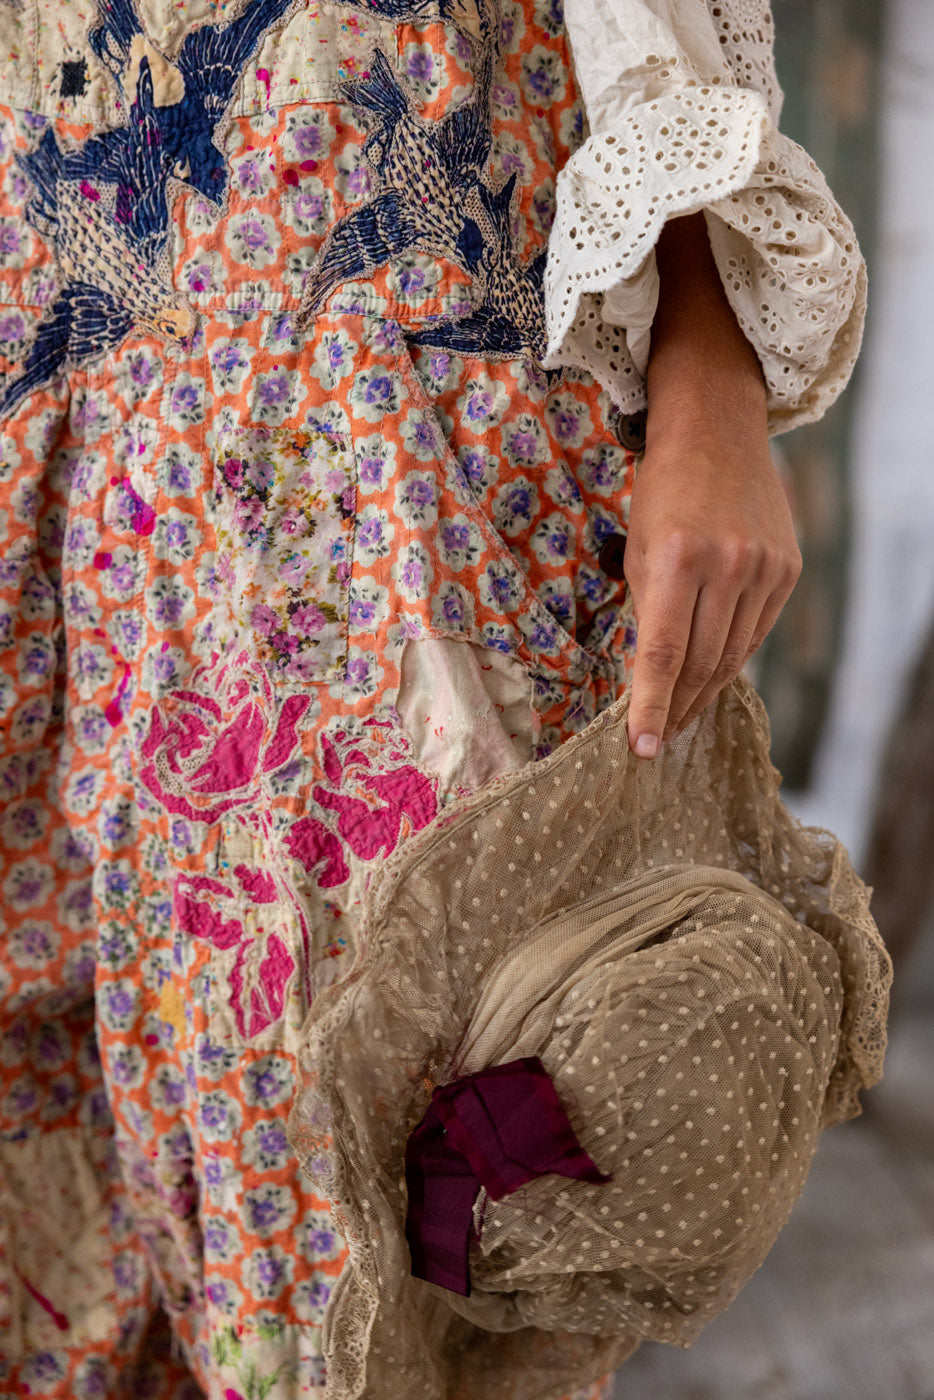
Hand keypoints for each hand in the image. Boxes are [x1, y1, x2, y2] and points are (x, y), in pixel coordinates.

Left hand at [624, 424, 800, 758]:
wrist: (718, 433)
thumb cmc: (663, 492)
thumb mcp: (638, 550)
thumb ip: (647, 615)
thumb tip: (649, 680)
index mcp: (678, 560)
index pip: (664, 655)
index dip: (652, 708)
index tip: (641, 750)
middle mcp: (727, 565)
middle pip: (702, 663)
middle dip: (677, 708)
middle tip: (658, 740)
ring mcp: (764, 568)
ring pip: (733, 655)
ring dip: (703, 692)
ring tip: (680, 717)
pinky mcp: (787, 569)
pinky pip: (755, 632)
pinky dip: (731, 658)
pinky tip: (711, 677)